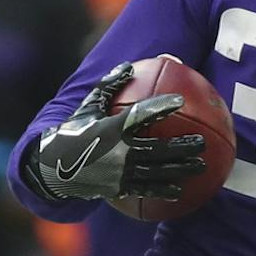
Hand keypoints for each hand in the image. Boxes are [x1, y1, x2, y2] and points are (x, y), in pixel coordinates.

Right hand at [25, 62, 207, 202]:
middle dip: (182, 147)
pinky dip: (163, 190)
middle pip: (157, 149)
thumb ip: (109, 87)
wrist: (52, 167)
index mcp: (109, 128)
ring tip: (202, 166)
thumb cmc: (74, 130)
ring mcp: (118, 172)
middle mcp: (116, 152)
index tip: (180, 100)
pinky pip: (145, 190)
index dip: (160, 107)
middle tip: (202, 142)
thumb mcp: (88, 107)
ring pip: (156, 172)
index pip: (139, 115)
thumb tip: (128, 65)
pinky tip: (180, 190)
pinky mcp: (117, 188)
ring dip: (181, 169)